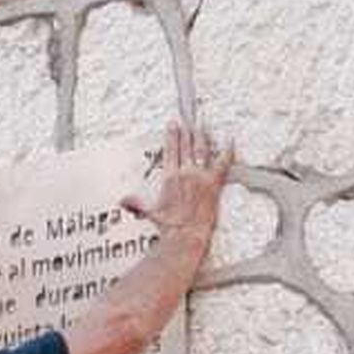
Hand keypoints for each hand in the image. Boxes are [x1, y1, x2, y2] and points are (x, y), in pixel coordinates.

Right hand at [123, 118, 232, 255]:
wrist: (185, 234)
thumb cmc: (169, 226)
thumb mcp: (149, 212)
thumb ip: (136, 203)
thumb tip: (123, 200)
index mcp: (170, 177)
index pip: (171, 150)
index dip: (172, 135)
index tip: (173, 124)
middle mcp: (185, 173)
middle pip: (187, 146)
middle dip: (188, 130)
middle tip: (189, 119)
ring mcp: (200, 177)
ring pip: (202, 149)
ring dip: (202, 135)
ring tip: (203, 124)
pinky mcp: (214, 183)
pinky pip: (223, 163)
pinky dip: (227, 150)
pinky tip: (230, 140)